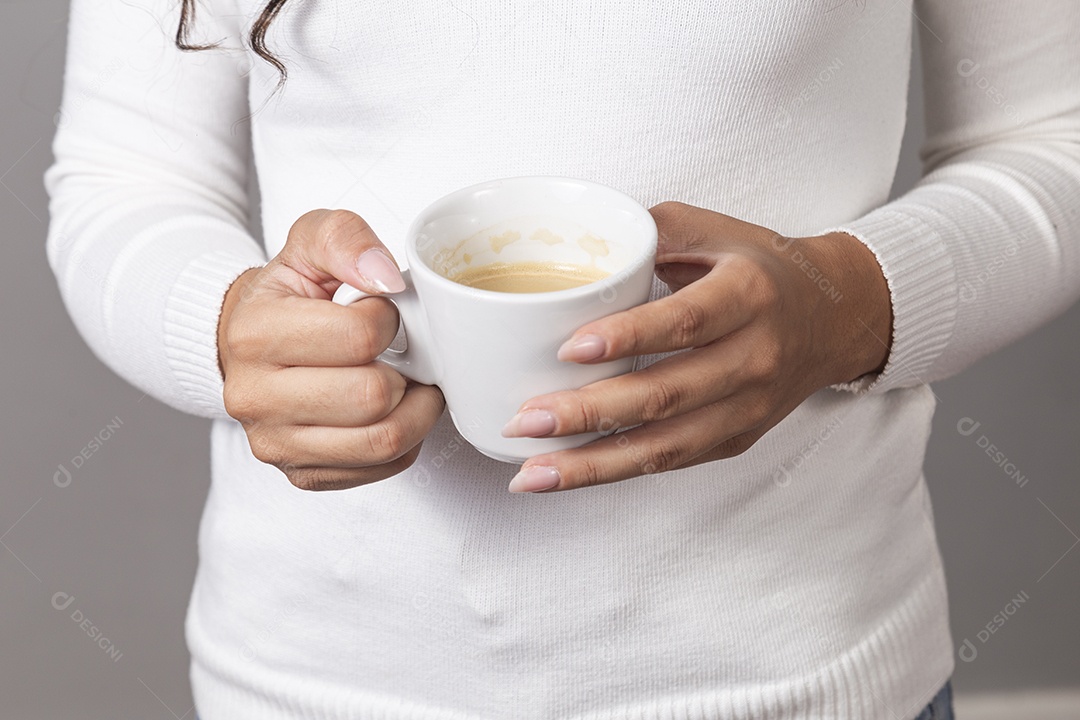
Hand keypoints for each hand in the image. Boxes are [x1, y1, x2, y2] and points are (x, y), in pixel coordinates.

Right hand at [218, 209, 444, 490]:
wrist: (248, 342)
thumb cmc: (288, 294)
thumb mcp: (309, 242)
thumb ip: (345, 237)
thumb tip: (386, 276)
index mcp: (254, 334)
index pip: (359, 337)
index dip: (388, 320)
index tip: (381, 313)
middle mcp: (254, 397)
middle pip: (372, 397)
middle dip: (404, 370)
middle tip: (402, 352)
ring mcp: (275, 444)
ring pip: (382, 442)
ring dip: (416, 410)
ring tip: (409, 382)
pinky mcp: (301, 475)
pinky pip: (382, 468)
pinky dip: (405, 440)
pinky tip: (392, 411)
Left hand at [502, 201, 891, 491]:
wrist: (833, 317)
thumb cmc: (757, 266)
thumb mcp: (711, 229)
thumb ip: (646, 231)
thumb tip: (571, 241)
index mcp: (747, 295)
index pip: (684, 322)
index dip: (628, 338)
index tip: (568, 349)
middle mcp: (754, 357)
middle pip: (666, 395)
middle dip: (588, 414)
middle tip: (524, 420)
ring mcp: (748, 408)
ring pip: (665, 447)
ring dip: (593, 465)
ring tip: (532, 473)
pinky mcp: (736, 439)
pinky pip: (672, 462)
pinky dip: (616, 472)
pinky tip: (568, 474)